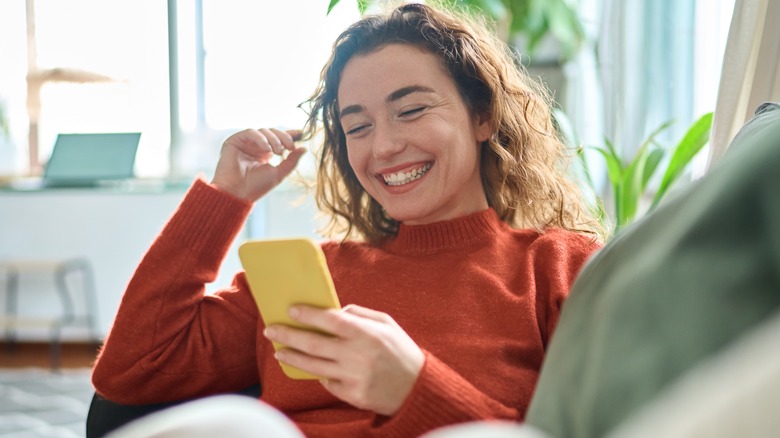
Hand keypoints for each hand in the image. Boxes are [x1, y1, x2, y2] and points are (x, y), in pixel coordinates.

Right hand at [211, 128, 306, 201]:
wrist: (237, 193)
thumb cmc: (256, 187)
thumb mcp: (279, 173)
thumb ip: (291, 161)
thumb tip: (304, 148)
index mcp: (265, 153)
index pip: (278, 139)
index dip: (290, 134)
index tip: (301, 133)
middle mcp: (255, 146)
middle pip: (272, 132)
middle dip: (284, 137)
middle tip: (290, 148)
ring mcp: (245, 143)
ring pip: (263, 131)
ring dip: (274, 139)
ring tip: (278, 152)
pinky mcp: (234, 141)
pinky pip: (250, 132)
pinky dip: (261, 138)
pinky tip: (267, 149)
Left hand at [264, 305, 424, 415]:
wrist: (417, 388)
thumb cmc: (401, 351)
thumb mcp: (387, 324)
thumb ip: (361, 314)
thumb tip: (335, 310)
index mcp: (366, 333)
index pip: (330, 320)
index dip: (308, 314)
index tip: (291, 310)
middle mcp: (357, 355)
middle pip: (313, 343)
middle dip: (288, 335)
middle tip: (271, 330)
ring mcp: (353, 377)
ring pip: (313, 366)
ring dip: (292, 357)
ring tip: (278, 351)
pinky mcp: (351, 395)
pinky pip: (327, 382)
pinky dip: (319, 374)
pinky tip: (312, 368)